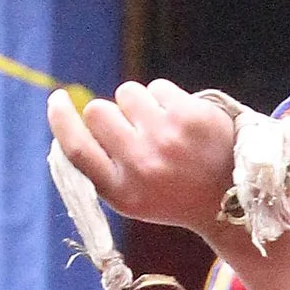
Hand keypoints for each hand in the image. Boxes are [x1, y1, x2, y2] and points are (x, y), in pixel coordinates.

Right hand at [48, 80, 241, 239]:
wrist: (231, 202)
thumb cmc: (172, 194)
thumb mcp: (132, 196)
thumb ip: (101, 165)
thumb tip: (68, 121)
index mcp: (122, 192)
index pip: (75, 147)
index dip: (60, 118)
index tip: (58, 99)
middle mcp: (142, 166)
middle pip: (98, 112)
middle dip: (111, 113)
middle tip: (135, 131)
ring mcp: (167, 139)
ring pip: (128, 93)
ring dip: (139, 104)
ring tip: (163, 129)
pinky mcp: (190, 117)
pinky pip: (158, 87)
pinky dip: (166, 100)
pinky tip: (183, 125)